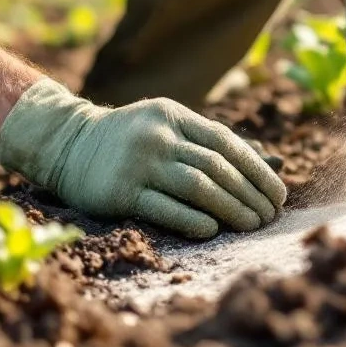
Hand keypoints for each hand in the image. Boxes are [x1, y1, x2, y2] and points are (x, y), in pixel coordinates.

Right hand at [0, 79, 285, 238]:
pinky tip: (213, 230)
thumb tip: (274, 163)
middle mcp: (158, 136)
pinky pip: (164, 208)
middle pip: (216, 166)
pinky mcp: (120, 192)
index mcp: (175, 116)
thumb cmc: (132, 140)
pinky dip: (192, 219)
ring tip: (252, 225)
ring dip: (231, 208)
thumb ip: (214, 144)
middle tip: (270, 215)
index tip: (278, 193)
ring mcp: (138, 163)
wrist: (67, 144)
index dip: (258, 169)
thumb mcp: (170, 127)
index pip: (227, 142)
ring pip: (197, 186)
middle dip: (250, 193)